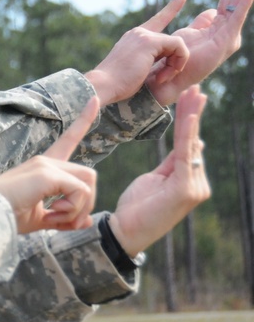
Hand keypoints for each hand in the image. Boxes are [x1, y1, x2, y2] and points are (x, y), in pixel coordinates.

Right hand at [0, 97, 99, 233]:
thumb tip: (85, 222)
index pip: (68, 139)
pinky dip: (72, 208)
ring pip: (88, 183)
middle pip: (90, 175)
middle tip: (66, 222)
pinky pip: (80, 191)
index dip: (83, 120)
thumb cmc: (7, 215)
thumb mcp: (40, 218)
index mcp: (44, 168)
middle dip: (86, 204)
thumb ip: (63, 217)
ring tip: (57, 218)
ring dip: (79, 208)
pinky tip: (53, 214)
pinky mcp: (46, 174)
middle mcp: (46, 161)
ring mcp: (46, 165)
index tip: (94, 98)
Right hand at [84, 0, 188, 105]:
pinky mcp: (150, 42)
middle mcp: (138, 33)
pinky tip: (165, 74)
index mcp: (134, 38)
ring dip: (176, 63)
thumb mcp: (135, 68)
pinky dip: (177, 62)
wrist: (103, 86)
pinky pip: (178, 46)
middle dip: (178, 58)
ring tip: (163, 77)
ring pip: (176, 43)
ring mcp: (143, 35)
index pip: (157, 20)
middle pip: (172, 40)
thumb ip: (148, 60)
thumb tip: (163, 64)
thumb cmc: (117, 85)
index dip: (171, 8)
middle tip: (165, 76)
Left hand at [108, 85, 210, 255]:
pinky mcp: (185, 190)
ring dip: (191, 118)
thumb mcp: (154, 180)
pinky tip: (188, 116)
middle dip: (194, 114)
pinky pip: (184, 156)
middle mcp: (197, 184)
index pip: (190, 145)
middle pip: (194, 142)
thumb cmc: (137, 207)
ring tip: (193, 94)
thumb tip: (190, 145)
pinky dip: (186, 135)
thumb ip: (171, 164)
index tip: (191, 99)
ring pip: (190, 145)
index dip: (190, 122)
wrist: (124, 231)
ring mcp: (194, 188)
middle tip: (197, 89)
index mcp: (189, 181)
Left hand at [146, 0, 253, 105]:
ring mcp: (228, 38)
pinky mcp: (225, 42)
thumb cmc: (173, 59)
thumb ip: (203, 22)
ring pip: (238, 4)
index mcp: (218, 29)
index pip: (228, 0)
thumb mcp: (190, 33)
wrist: (165, 79)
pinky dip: (244, 2)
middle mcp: (227, 33)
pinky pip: (236, 17)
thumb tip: (212, 11)